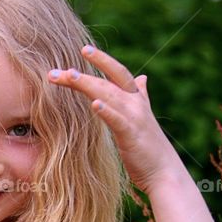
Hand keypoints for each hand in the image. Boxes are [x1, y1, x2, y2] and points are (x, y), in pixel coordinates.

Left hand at [47, 45, 179, 192]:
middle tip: (56, 72)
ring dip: (87, 85)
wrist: (164, 172)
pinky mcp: (132, 135)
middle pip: (106, 82)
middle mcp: (136, 104)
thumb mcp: (144, 117)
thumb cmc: (149, 147)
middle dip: (81, 75)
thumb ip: (141, 96)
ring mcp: (135, 118)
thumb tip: (142, 77)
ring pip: (108, 95)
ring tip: (68, 77)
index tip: (84, 49)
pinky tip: (93, 104)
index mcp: (136, 99)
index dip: (103, 59)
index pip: (118, 72)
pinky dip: (106, 110)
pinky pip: (117, 119)